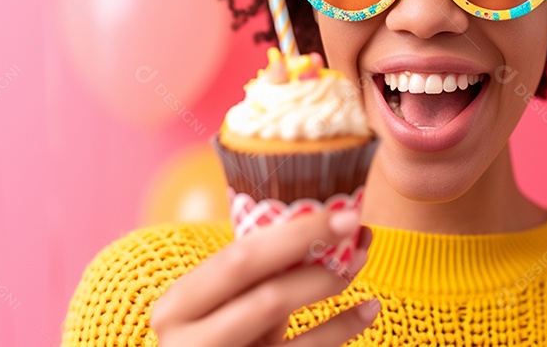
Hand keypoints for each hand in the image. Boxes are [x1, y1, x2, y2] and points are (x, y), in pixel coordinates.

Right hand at [150, 208, 378, 345]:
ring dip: (330, 286)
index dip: (293, 235)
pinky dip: (341, 329)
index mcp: (178, 306)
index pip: (238, 261)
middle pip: (266, 295)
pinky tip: (368, 308)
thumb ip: (248, 276)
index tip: (342, 213)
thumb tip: (321, 220)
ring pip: (284, 323)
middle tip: (355, 224)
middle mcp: (190, 341)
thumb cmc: (214, 335)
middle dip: (314, 256)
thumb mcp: (216, 307)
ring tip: (361, 260)